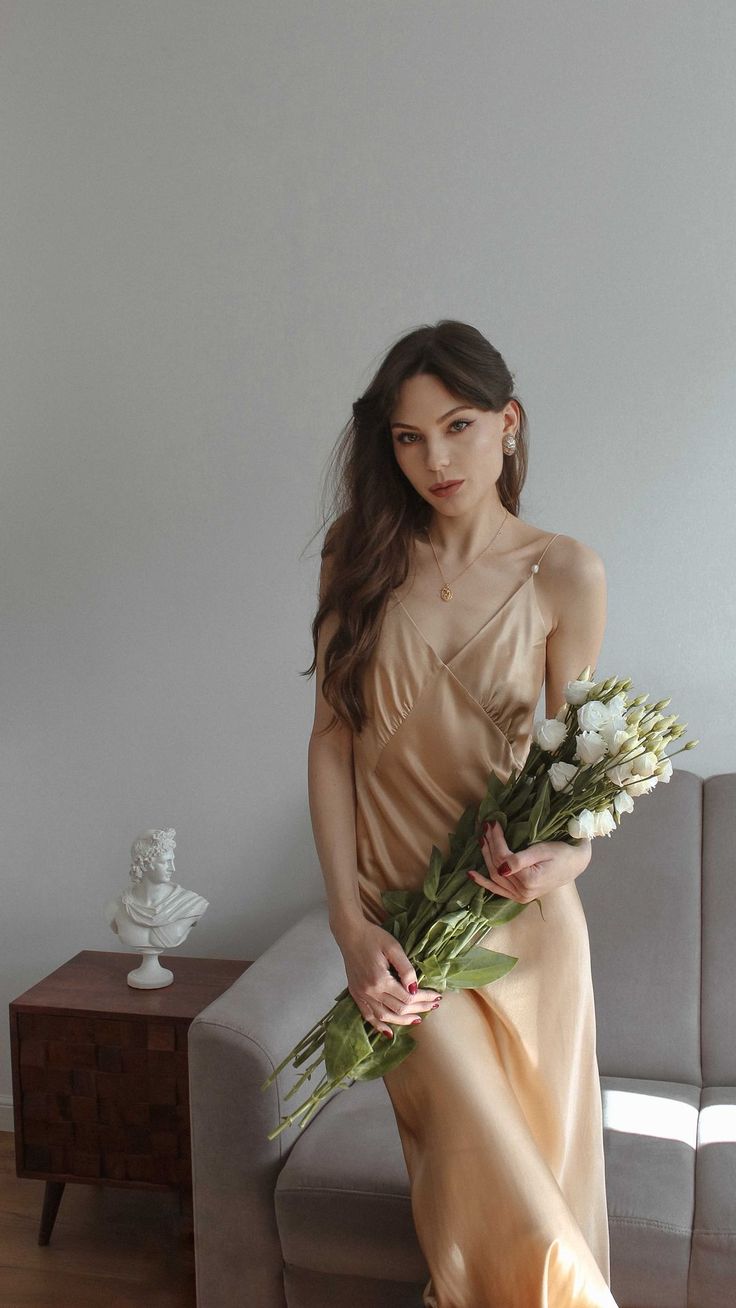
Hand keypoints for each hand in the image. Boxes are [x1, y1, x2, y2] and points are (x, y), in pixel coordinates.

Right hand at [333, 919, 442, 1037]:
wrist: (349, 933)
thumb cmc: (373, 937)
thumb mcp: (393, 947)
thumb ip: (405, 969)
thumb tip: (415, 988)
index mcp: (381, 980)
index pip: (408, 997)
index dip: (424, 998)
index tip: (437, 996)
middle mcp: (370, 992)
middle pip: (399, 1009)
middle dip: (418, 1009)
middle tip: (433, 1006)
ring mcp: (361, 995)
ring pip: (384, 1017)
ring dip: (402, 1021)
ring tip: (417, 1020)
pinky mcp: (355, 994)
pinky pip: (367, 1016)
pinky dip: (378, 1026)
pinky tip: (388, 1032)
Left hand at [468, 820, 591, 903]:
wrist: (575, 864)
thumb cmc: (562, 853)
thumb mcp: (543, 851)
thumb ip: (521, 860)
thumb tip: (501, 868)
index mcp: (529, 881)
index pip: (503, 858)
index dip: (495, 840)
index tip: (492, 822)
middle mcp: (523, 893)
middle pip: (497, 866)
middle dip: (489, 845)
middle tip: (485, 827)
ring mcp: (520, 897)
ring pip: (494, 876)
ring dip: (485, 857)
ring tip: (481, 839)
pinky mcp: (518, 896)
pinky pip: (498, 890)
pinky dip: (484, 883)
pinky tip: (471, 874)